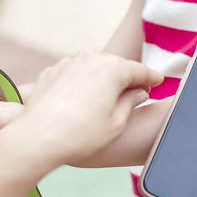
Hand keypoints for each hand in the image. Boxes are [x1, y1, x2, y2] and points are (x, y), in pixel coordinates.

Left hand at [0, 51, 162, 167]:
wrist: (36, 138)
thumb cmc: (79, 135)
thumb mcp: (116, 124)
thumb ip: (131, 102)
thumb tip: (138, 91)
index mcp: (112, 69)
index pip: (140, 70)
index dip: (153, 77)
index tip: (160, 81)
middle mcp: (91, 58)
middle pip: (117, 66)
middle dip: (128, 77)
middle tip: (138, 91)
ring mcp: (68, 62)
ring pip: (94, 67)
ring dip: (104, 79)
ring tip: (109, 97)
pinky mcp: (52, 71)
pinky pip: (75, 73)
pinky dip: (83, 82)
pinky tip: (83, 100)